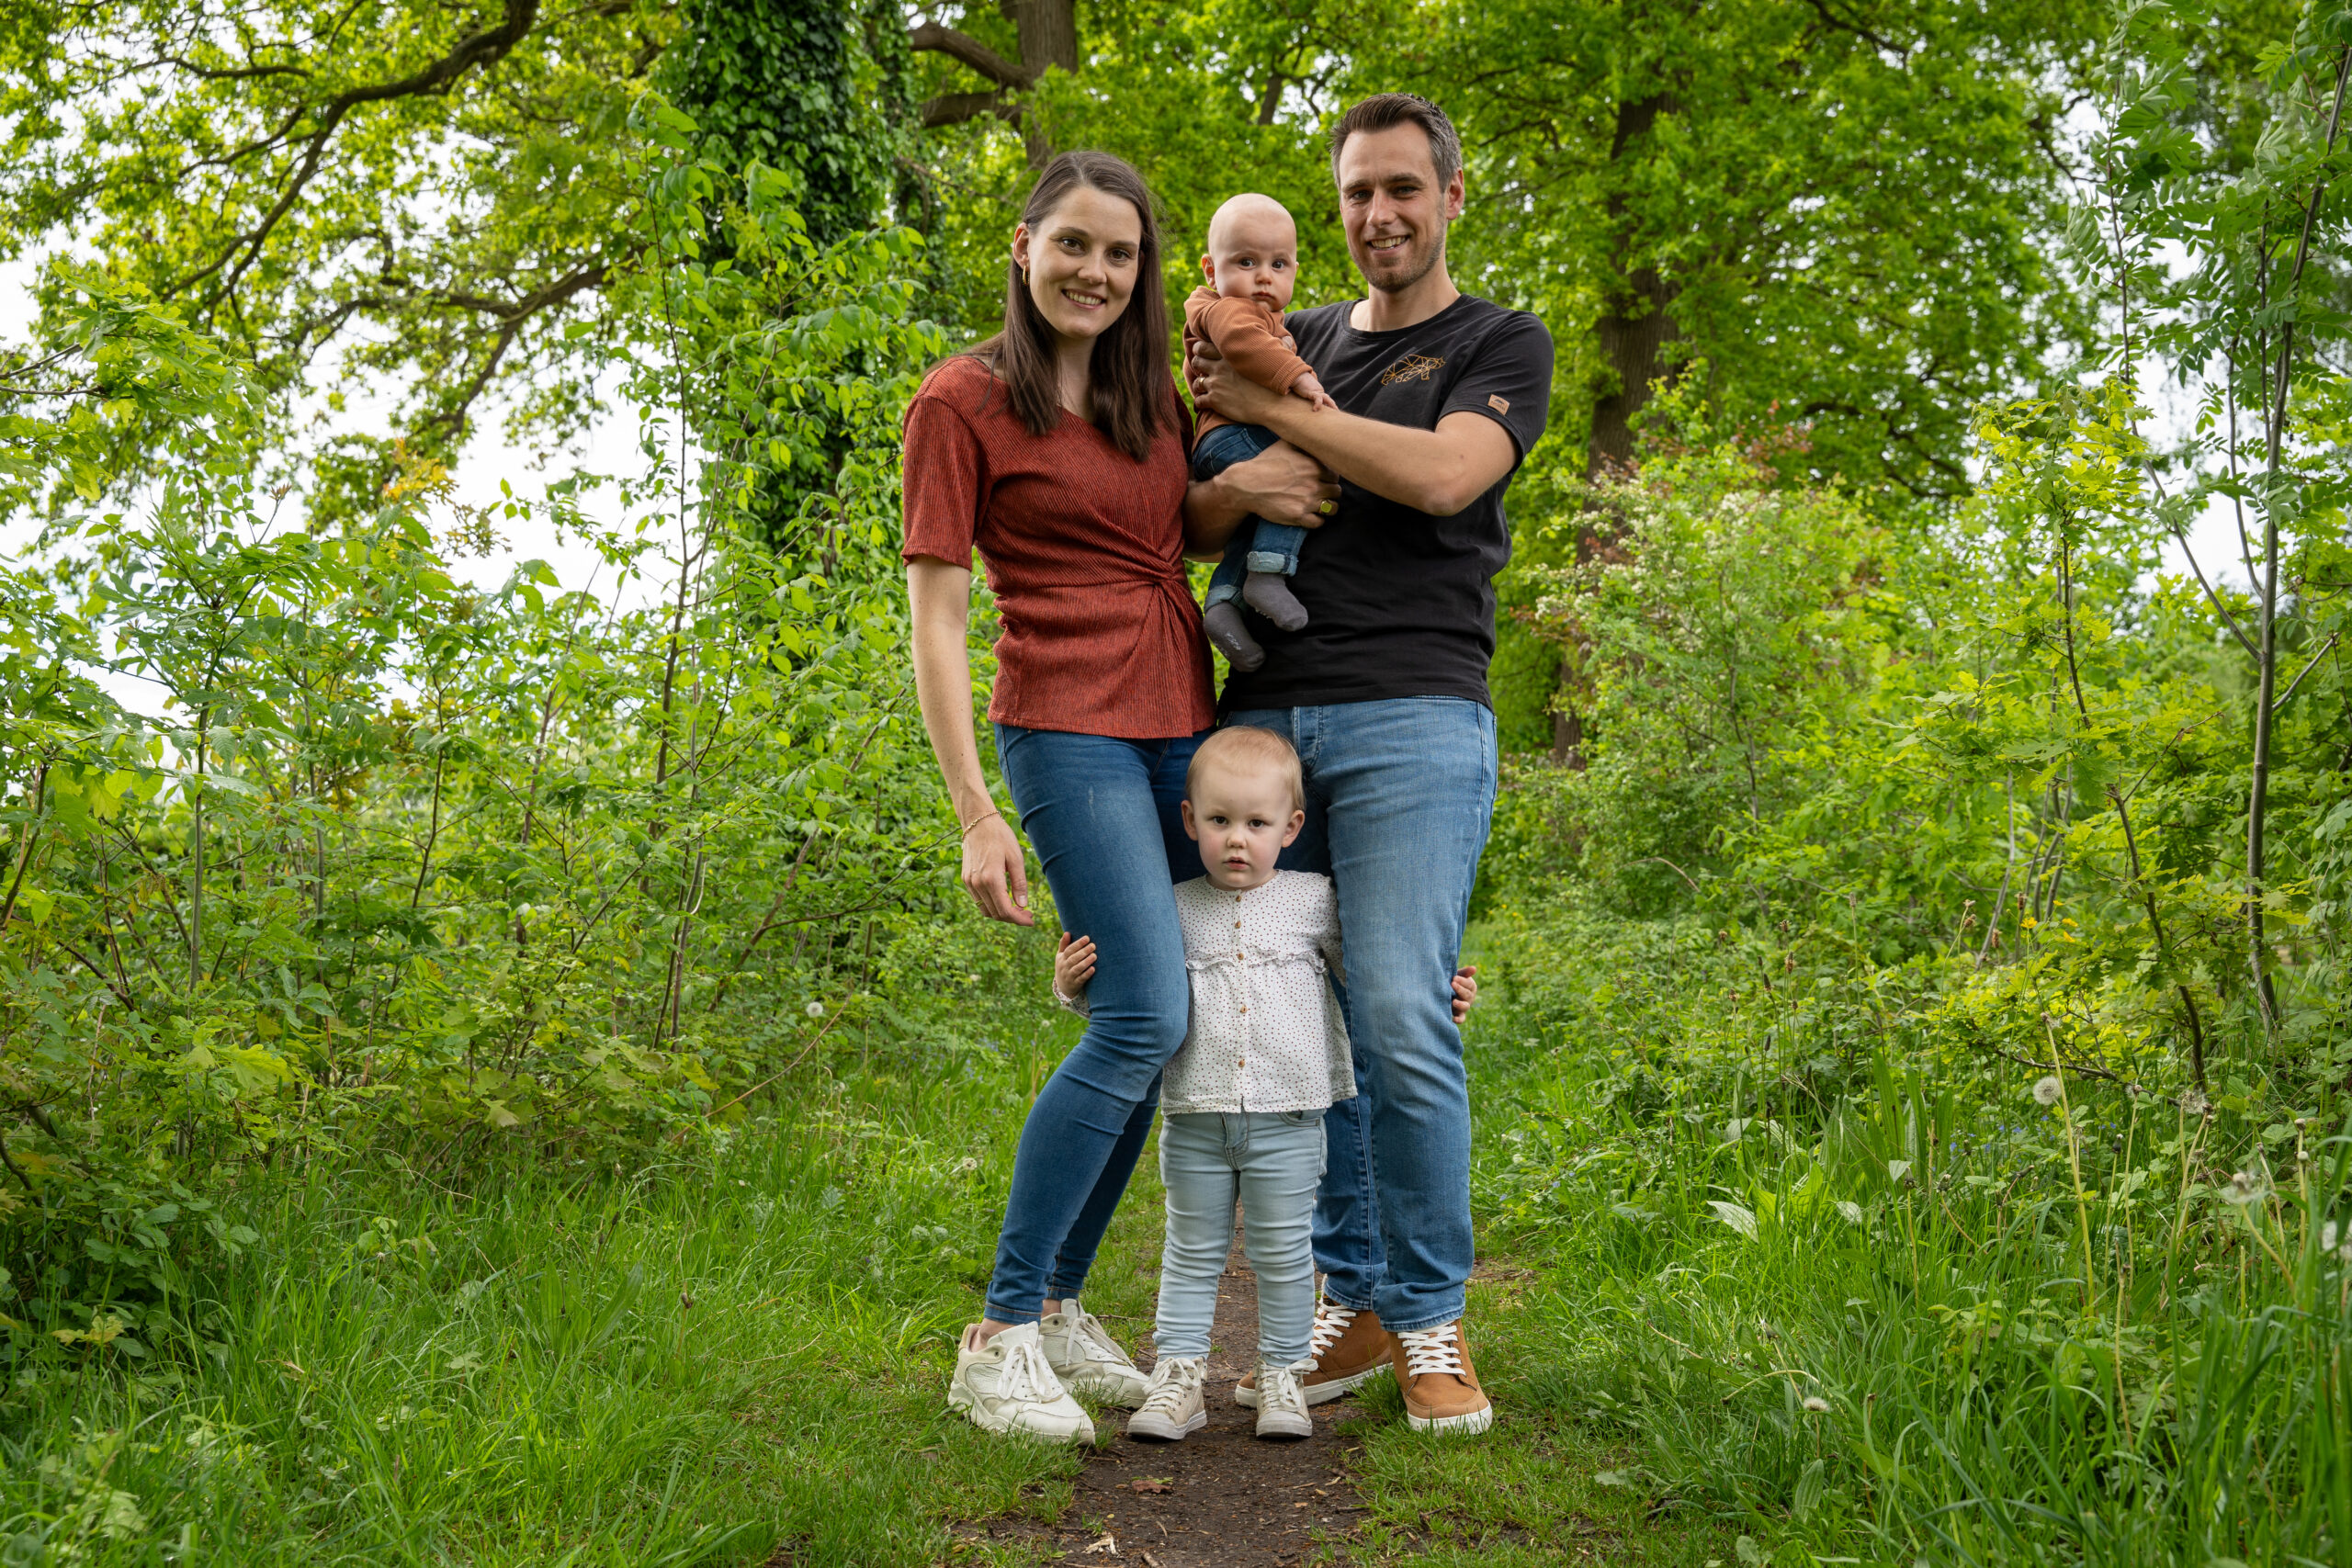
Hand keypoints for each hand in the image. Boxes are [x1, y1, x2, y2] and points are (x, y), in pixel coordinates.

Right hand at [961, 813, 1033, 926]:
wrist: (978, 822)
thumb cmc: (1001, 837)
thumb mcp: (1016, 858)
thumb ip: (1019, 883)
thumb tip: (1023, 905)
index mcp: (991, 879)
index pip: (1005, 911)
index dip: (1019, 919)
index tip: (1031, 920)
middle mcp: (977, 884)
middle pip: (995, 914)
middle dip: (1013, 918)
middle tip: (1027, 913)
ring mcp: (969, 882)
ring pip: (985, 910)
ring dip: (1001, 913)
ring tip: (1017, 908)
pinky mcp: (966, 879)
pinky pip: (979, 900)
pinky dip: (991, 905)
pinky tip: (1004, 898)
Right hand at [1054, 931, 1096, 1001]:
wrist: (1063, 986)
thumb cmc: (1064, 966)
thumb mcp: (1061, 956)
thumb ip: (1064, 944)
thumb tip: (1067, 932)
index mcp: (1061, 958)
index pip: (1069, 950)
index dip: (1078, 944)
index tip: (1087, 938)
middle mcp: (1064, 967)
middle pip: (1073, 958)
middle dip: (1084, 951)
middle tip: (1093, 946)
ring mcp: (1069, 976)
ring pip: (1077, 968)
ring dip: (1086, 962)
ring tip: (1095, 956)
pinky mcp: (1075, 984)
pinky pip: (1081, 979)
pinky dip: (1087, 974)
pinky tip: (1093, 969)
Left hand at [1185, 338, 1285, 425]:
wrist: (1276, 405)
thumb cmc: (1278, 381)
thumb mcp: (1274, 358)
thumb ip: (1270, 348)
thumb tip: (1287, 340)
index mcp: (1231, 355)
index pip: (1205, 346)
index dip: (1201, 349)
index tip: (1203, 352)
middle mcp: (1220, 367)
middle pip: (1197, 361)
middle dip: (1197, 365)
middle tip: (1201, 369)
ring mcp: (1216, 384)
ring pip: (1197, 382)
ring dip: (1199, 385)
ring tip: (1204, 388)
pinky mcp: (1215, 401)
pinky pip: (1199, 401)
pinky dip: (1200, 403)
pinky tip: (1204, 406)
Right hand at [1219, 442, 1339, 528]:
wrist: (1246, 484)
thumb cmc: (1264, 463)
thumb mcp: (1283, 445)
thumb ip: (1302, 441)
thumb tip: (1313, 435)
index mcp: (1313, 466)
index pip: (1335, 475)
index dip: (1329, 478)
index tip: (1322, 480)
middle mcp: (1314, 484)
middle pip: (1336, 492)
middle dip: (1330, 492)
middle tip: (1321, 492)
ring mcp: (1307, 501)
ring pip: (1332, 508)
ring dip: (1328, 507)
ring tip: (1320, 505)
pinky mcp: (1298, 516)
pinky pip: (1319, 522)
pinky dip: (1317, 520)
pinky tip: (1311, 515)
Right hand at [1290, 370, 1337, 411]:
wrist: (1296, 376)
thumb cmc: (1298, 384)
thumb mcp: (1303, 392)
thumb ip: (1305, 396)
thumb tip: (1298, 400)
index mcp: (1318, 392)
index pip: (1326, 399)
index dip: (1330, 405)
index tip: (1333, 412)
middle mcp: (1319, 392)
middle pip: (1328, 399)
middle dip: (1333, 406)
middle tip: (1337, 412)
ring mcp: (1316, 391)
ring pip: (1327, 398)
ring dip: (1331, 405)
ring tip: (1334, 411)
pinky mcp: (1312, 392)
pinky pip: (1318, 398)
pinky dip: (1318, 404)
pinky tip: (1314, 409)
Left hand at [1451, 965, 1477, 1023]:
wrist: (1443, 988)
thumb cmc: (1452, 980)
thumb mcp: (1458, 975)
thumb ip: (1465, 972)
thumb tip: (1474, 969)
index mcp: (1471, 987)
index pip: (1469, 984)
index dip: (1462, 981)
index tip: (1454, 978)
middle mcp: (1470, 997)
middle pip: (1467, 995)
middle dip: (1460, 990)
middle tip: (1452, 984)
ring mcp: (1465, 1006)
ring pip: (1465, 1006)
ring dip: (1460, 1004)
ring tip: (1453, 1001)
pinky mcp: (1459, 1014)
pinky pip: (1461, 1018)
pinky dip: (1459, 1020)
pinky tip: (1453, 1019)